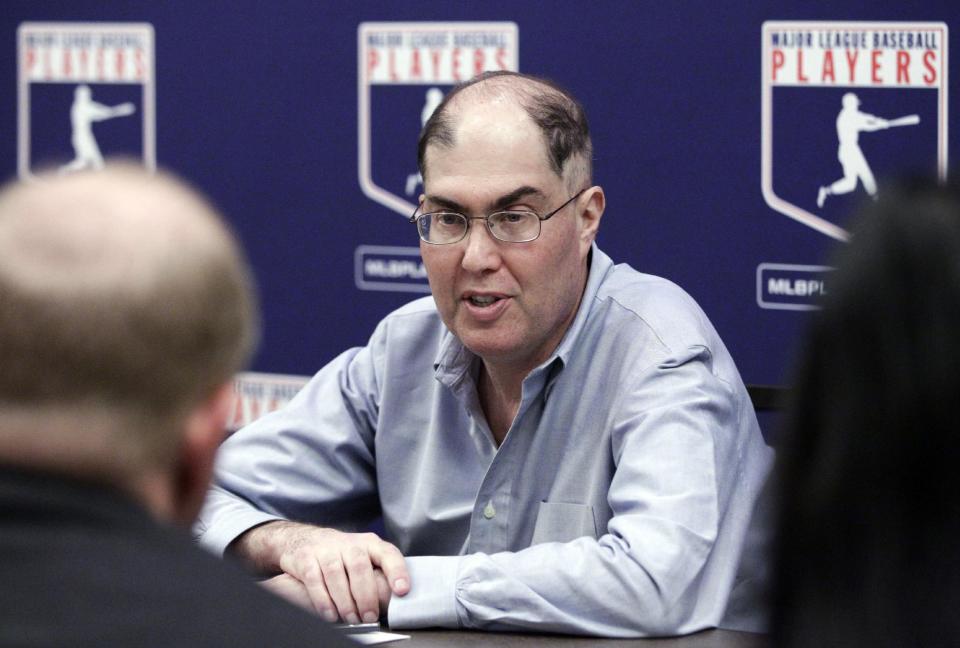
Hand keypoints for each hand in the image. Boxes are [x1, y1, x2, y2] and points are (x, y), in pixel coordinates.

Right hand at [233, 522, 408, 622]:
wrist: (303, 539)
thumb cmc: (340, 553)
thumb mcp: (362, 556)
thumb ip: (375, 574)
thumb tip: (390, 601)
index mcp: (369, 543)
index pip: (388, 554)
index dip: (397, 571)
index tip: (401, 590)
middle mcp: (349, 543)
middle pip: (360, 567)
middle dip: (366, 596)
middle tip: (370, 616)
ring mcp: (326, 549)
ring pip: (337, 575)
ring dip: (345, 602)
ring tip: (351, 618)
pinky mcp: (306, 558)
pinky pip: (316, 580)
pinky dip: (324, 601)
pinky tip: (330, 614)